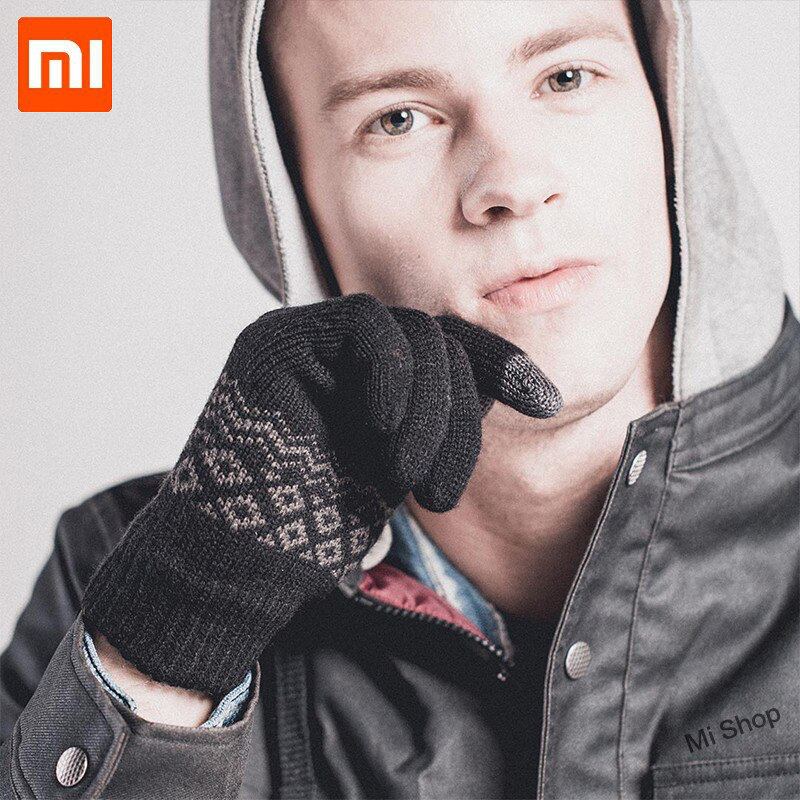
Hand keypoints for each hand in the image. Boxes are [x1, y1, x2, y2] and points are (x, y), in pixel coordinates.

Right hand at [81, 293, 561, 696]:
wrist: (241, 564)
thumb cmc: (317, 525)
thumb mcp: (402, 466)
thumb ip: (442, 416)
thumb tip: (516, 379)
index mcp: (370, 379)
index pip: (446, 349)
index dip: (498, 366)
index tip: (544, 401)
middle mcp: (340, 352)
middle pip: (436, 341)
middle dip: (457, 415)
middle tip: (439, 493)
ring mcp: (308, 339)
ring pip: (411, 332)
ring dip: (430, 407)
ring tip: (405, 477)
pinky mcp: (278, 340)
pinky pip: (363, 323)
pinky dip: (393, 372)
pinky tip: (383, 429)